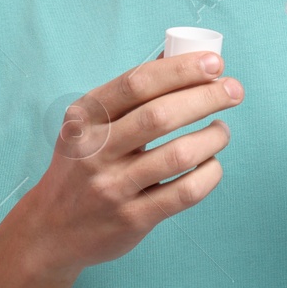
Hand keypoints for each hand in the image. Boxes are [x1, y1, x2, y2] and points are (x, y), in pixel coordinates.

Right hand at [22, 50, 239, 274]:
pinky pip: (184, 192)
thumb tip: (180, 58)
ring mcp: (113, 188)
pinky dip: (209, 173)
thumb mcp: (87, 125)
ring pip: (178, 155)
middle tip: (234, 90)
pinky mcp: (132, 219)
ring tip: (222, 130)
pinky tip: (212, 163)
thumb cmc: (82, 164)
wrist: (52, 229)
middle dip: (206, 97)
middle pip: (161, 116)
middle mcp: (95, 151)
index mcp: (85, 118)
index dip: (180, 69)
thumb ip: (127, 96)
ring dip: (212, 137)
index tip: (214, 62)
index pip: (137, 83)